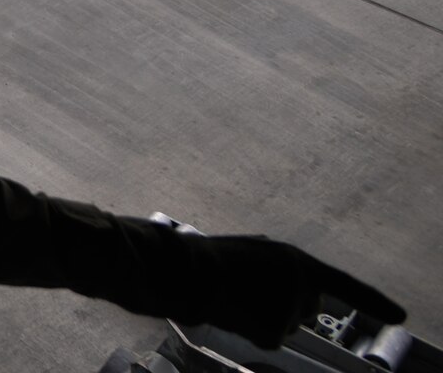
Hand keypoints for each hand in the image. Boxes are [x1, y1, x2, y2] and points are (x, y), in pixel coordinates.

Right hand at [190, 236, 404, 349]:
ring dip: (265, 316)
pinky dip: (253, 330)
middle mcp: (302, 286)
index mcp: (297, 261)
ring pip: (286, 325)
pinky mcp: (275, 332)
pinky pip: (270, 338)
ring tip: (236, 297)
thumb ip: (282, 267)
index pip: (346, 284)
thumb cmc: (214, 258)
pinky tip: (235, 312)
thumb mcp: (256, 251)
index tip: (400, 316)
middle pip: (306, 308)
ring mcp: (290, 310)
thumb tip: (292, 286)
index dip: (374, 301)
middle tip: (250, 290)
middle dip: (286, 304)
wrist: (189, 273)